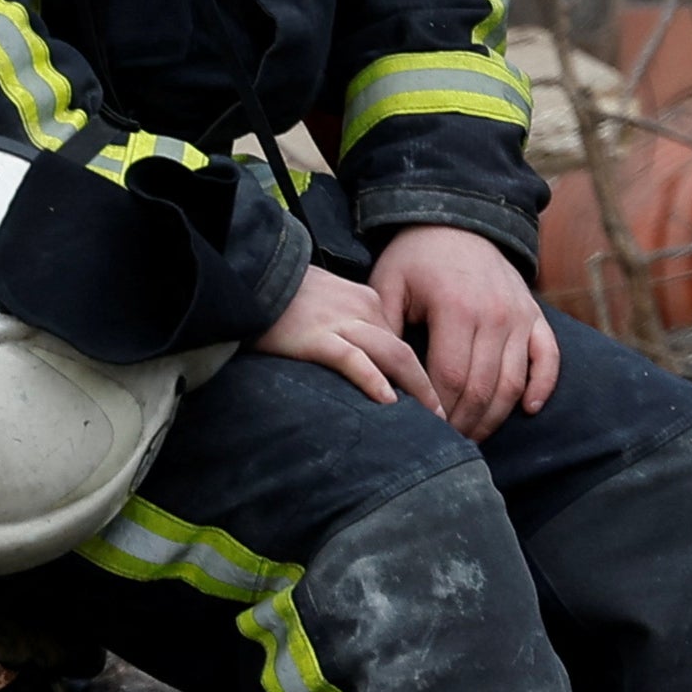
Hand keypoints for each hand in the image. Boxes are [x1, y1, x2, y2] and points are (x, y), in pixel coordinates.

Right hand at [255, 261, 426, 403]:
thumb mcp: (325, 302)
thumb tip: (365, 364)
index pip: (401, 341)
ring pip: (392, 355)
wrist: (248, 273)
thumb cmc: (281, 296)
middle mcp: (361, 308)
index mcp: (366, 300)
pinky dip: (373, 380)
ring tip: (431, 417)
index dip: (417, 374)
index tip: (428, 401)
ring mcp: (339, 322)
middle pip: (406, 351)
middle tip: (442, 418)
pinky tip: (387, 400)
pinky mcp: (315, 336)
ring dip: (417, 388)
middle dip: (428, 386)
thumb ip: (347, 327)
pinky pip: (353, 359)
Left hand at [375, 223, 559, 434]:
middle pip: (483, 388)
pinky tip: (527, 410)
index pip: (451, 378)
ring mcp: (520, 317)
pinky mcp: (536, 316)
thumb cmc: (415, 259)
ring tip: (474, 436)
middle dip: (465, 422)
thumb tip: (380, 377)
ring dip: (496, 416)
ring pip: (514, 382)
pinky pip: (549, 359)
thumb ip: (385, 330)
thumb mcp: (388, 284)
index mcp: (455, 309)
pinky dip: (543, 387)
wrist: (457, 223)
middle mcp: (494, 315)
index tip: (425, 431)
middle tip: (447, 443)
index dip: (440, 411)